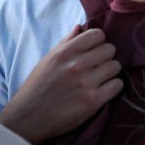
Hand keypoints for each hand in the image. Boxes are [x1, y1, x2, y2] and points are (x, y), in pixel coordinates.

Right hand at [0, 26, 121, 143]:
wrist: (27, 118)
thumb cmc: (37, 87)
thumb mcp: (47, 60)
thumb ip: (65, 43)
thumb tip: (80, 26)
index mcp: (65, 52)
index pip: (98, 34)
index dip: (98, 43)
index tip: (93, 52)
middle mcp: (77, 65)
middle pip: (110, 50)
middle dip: (104, 58)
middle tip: (95, 68)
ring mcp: (86, 83)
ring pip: (116, 66)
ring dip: (109, 73)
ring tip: (97, 80)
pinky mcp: (93, 100)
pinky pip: (118, 85)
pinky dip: (112, 88)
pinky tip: (101, 91)